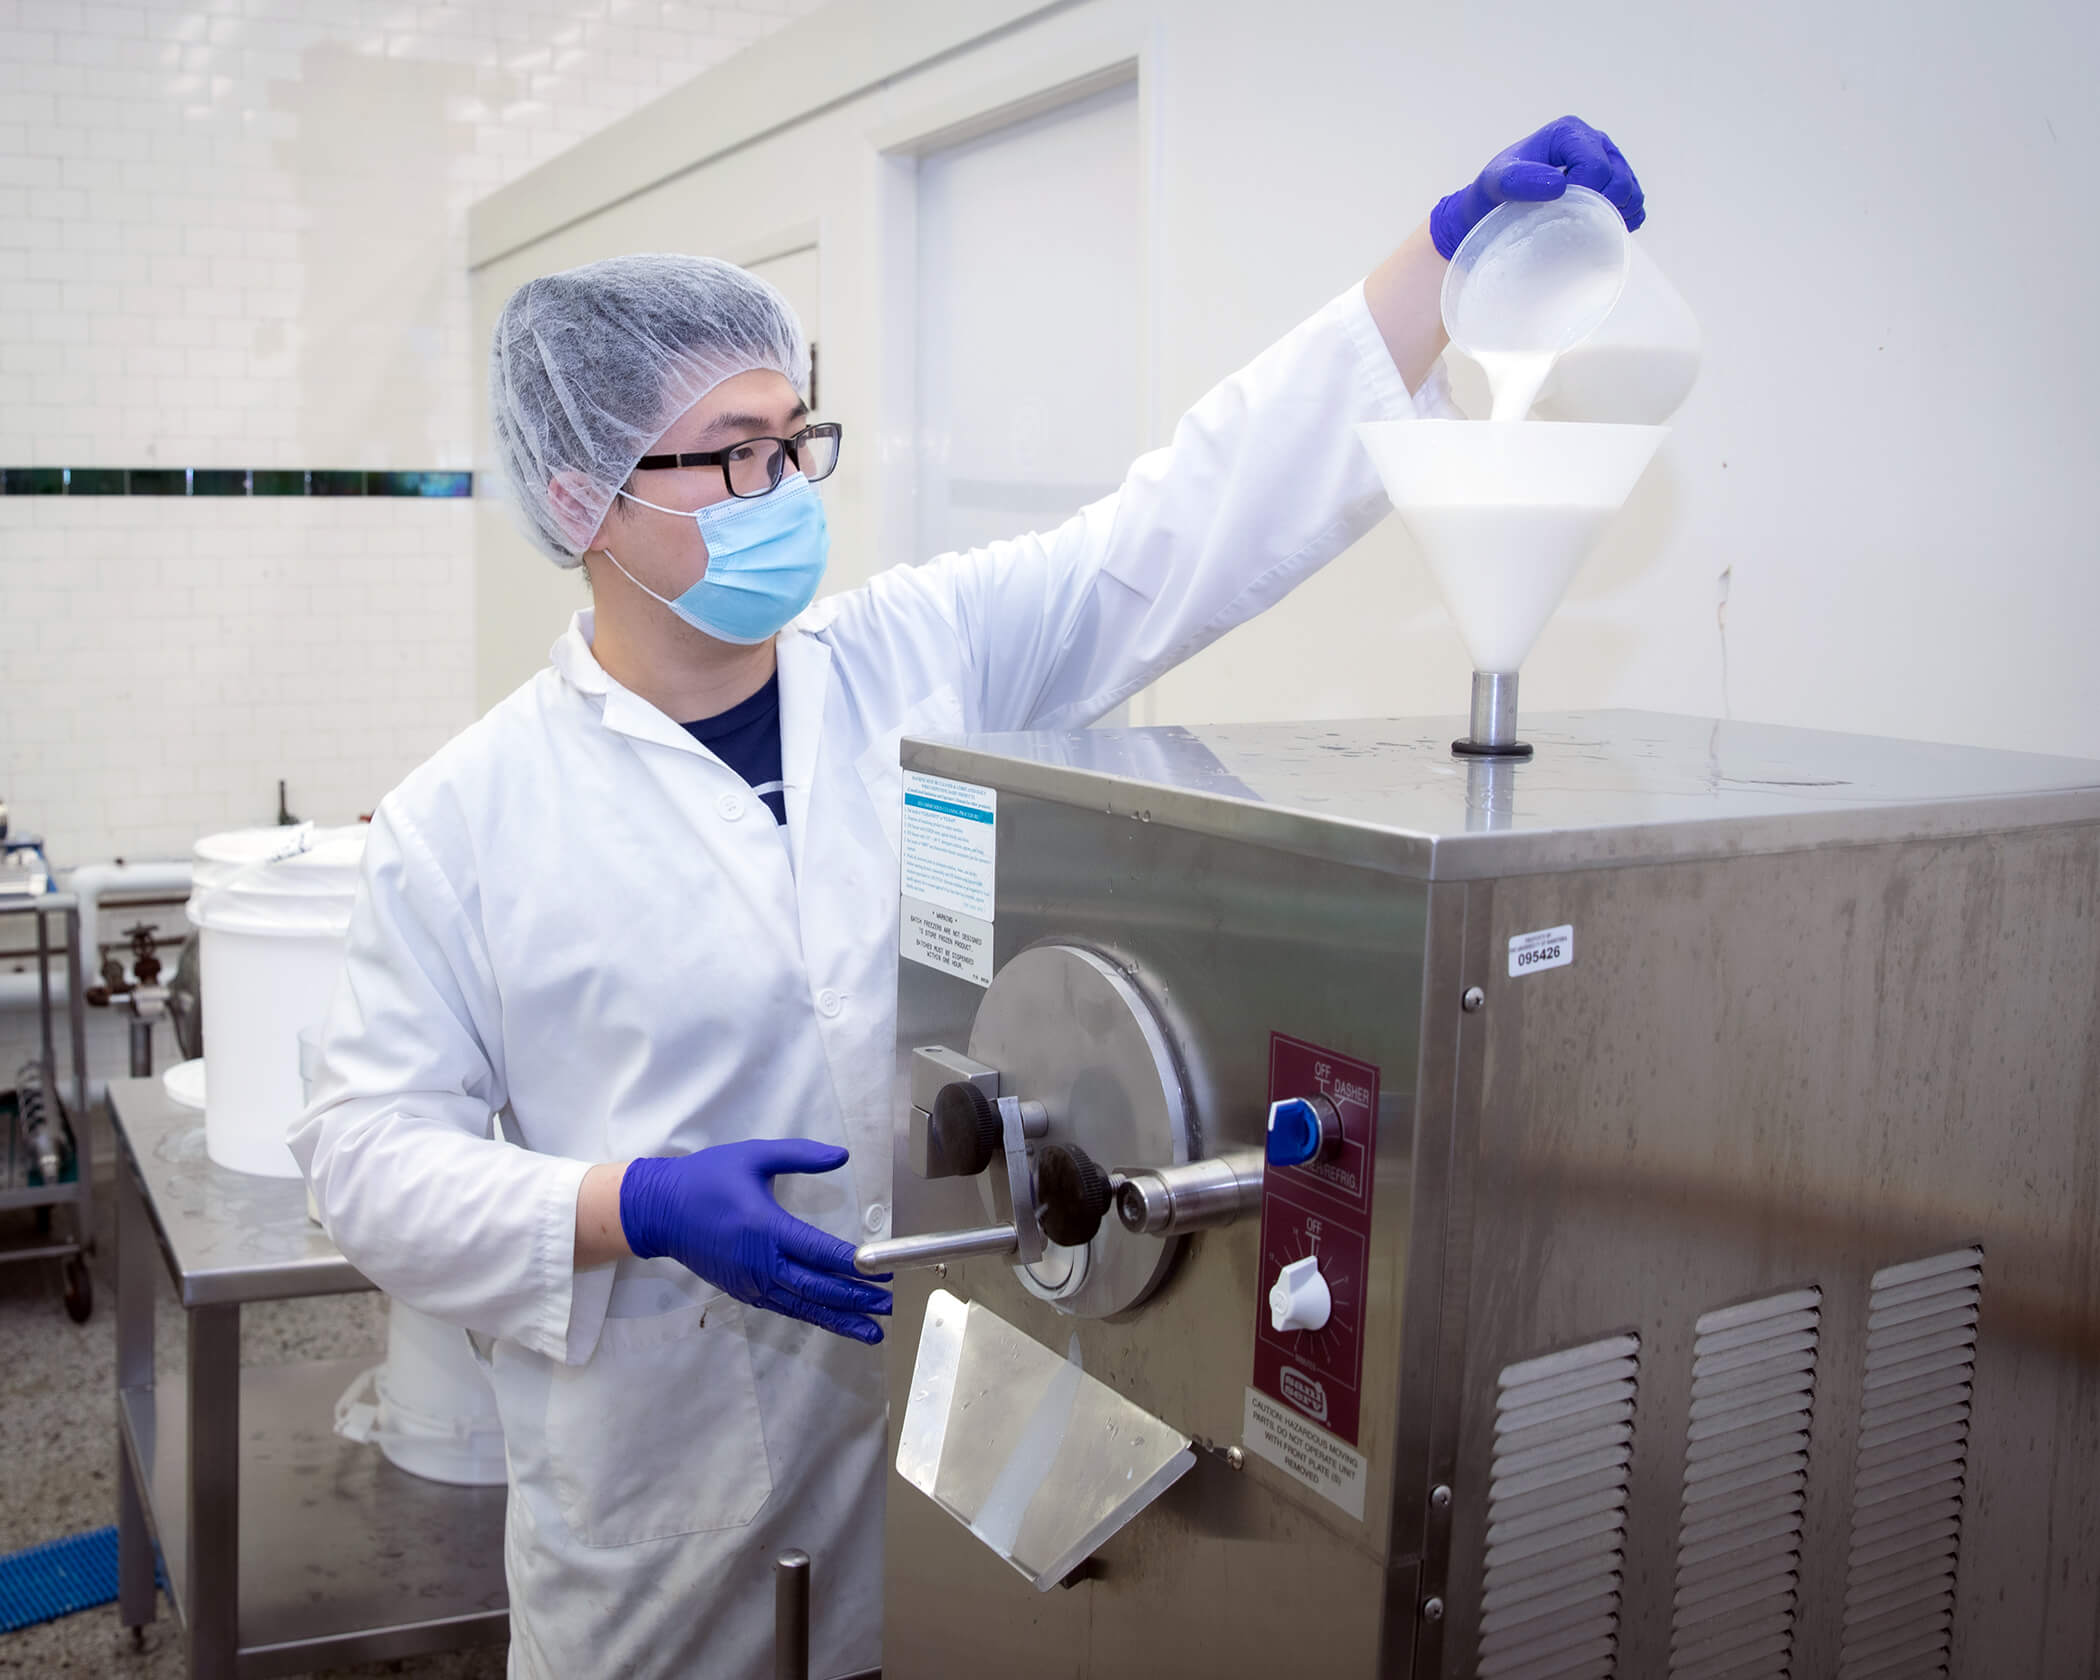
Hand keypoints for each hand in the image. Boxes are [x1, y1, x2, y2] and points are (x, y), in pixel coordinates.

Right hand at [619, 1139, 892, 1343]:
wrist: (658, 1211)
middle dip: (857, 1300)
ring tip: (872, 1331)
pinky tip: (833, 1322)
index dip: (857, 1265)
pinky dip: (812, 1317)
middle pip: (818, 1288)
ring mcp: (751, 1283)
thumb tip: (842, 1156)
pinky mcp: (743, 1292)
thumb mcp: (753, 1156)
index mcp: (767, 1228)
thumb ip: (799, 1156)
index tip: (886, 1271)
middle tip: (889, 1306)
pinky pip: (785, 1308)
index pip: (821, 1252)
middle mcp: (761, 1263)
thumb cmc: (707, 1178)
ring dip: (839, 1319)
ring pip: (803, 1307)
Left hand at [1430, 116, 1645, 259]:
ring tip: (1588, 227)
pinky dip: (1625, 219)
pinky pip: (1635, 205)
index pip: (1595, 166)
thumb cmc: (1493, 193)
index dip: (1584, 194)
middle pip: (1619, 179)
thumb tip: (1559, 184)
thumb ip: (1519, 180)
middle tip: (1573, 223)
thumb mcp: (1496, 183)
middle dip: (1601, 206)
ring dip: (1617, 214)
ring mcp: (1608, 163)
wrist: (1495, 208)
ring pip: (1631, 192)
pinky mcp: (1614, 185)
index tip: (1560, 211)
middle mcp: (1593, 142)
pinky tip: (1602, 228)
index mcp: (1569, 133)